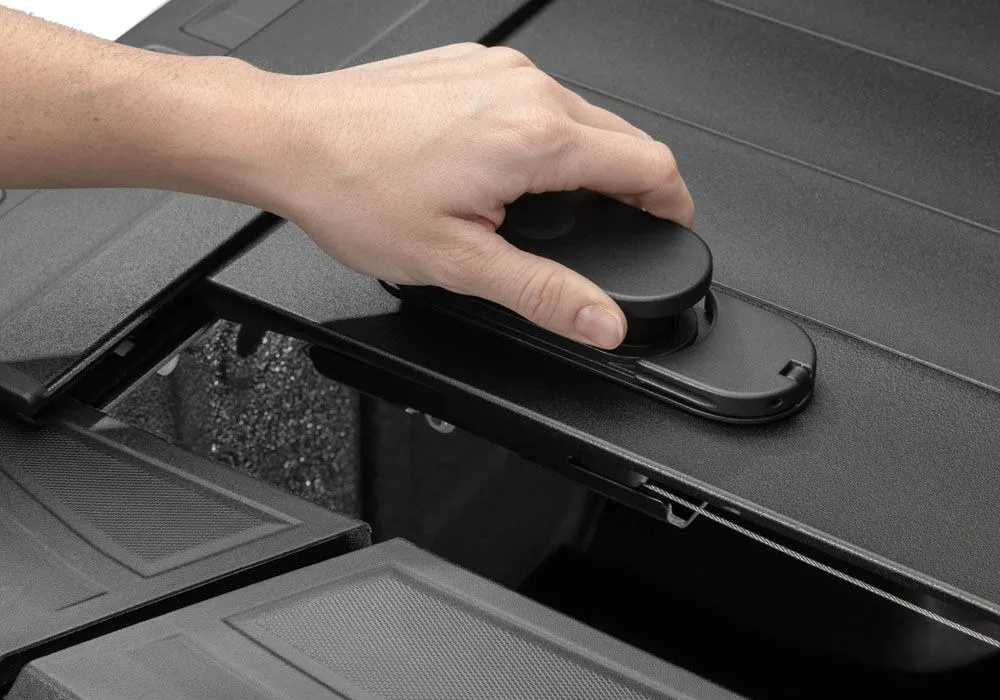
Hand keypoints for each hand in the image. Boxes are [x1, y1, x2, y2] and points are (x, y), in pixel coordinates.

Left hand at [241, 44, 693, 348]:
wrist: (288, 138)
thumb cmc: (354, 189)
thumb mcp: (458, 261)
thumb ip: (543, 293)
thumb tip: (601, 320)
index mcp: (535, 136)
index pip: (650, 164)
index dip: (673, 204)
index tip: (669, 226)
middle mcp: (525, 88)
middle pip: (621, 136)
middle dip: (628, 186)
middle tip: (610, 228)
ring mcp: (497, 68)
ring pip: (578, 115)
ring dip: (580, 159)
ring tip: (542, 205)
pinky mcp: (471, 63)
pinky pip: (534, 97)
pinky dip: (540, 135)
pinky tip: (500, 167)